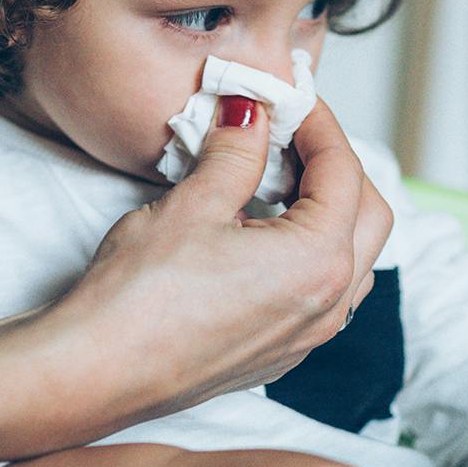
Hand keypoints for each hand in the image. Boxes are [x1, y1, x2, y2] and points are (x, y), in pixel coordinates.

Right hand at [0, 98, 392, 466]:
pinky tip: (259, 229)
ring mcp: (306, 336)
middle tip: (292, 131)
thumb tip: (251, 114)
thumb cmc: (139, 296)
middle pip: (369, 215)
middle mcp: (327, 305)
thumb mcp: (191, 204)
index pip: (345, 172)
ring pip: (351, 257)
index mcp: (317, 262)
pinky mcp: (279, 352)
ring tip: (278, 176)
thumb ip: (235, 152)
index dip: (319, 124)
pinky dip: (310, 248)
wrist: (98, 370)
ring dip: (329, 209)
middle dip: (338, 165)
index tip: (290, 97)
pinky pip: (323, 290)